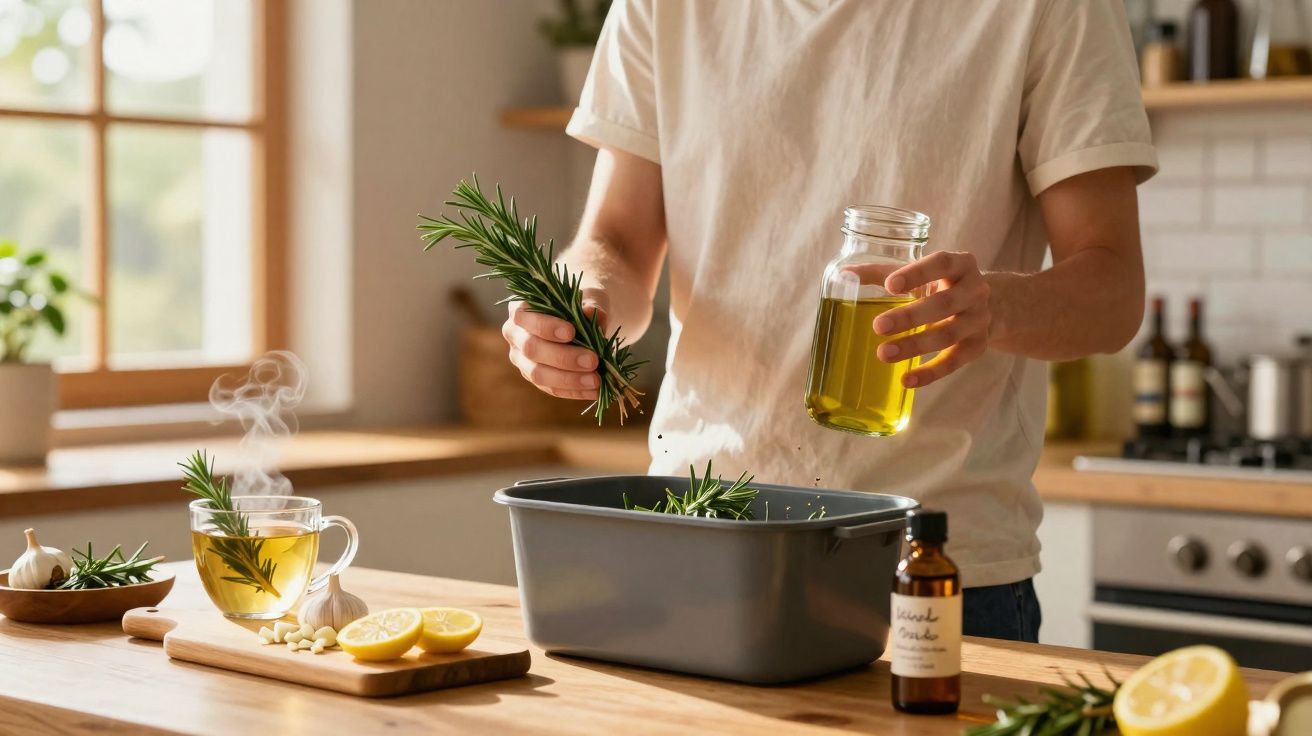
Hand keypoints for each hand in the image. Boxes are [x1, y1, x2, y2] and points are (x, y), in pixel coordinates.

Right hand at [502, 292, 607, 400]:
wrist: (584, 319)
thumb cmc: (582, 302)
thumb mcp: (591, 296)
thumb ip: (592, 303)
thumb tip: (589, 313)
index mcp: (521, 308)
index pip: (524, 316)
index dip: (545, 326)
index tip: (571, 332)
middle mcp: (515, 334)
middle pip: (531, 349)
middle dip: (562, 357)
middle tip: (593, 360)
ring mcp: (522, 359)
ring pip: (538, 374)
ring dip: (568, 379)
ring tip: (596, 380)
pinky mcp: (536, 378)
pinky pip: (552, 388)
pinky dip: (574, 390)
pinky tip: (595, 390)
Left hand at [873, 251, 991, 387]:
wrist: (990, 306)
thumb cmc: (941, 284)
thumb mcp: (918, 273)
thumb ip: (882, 273)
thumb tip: (843, 276)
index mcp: (960, 264)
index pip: (941, 263)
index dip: (917, 274)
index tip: (890, 285)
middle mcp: (976, 290)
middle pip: (944, 304)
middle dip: (911, 316)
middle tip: (878, 326)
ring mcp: (979, 320)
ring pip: (948, 334)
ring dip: (915, 345)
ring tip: (883, 353)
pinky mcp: (978, 347)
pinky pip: (954, 362)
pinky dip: (930, 373)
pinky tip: (906, 379)